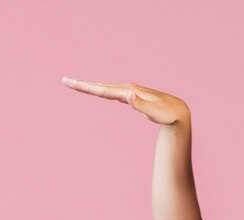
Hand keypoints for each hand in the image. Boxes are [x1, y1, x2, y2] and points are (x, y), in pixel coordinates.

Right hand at [61, 77, 190, 125]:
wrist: (178, 112)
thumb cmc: (167, 115)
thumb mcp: (155, 113)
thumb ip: (141, 105)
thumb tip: (128, 96)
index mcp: (130, 92)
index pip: (104, 90)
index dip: (87, 88)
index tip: (72, 84)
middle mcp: (128, 90)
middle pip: (101, 87)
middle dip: (84, 85)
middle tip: (65, 81)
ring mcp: (130, 93)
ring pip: (106, 89)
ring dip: (91, 87)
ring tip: (76, 85)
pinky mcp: (132, 98)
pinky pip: (113, 94)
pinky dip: (102, 92)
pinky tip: (98, 92)